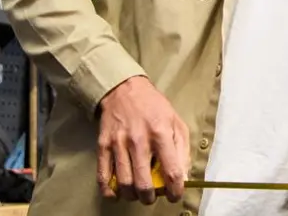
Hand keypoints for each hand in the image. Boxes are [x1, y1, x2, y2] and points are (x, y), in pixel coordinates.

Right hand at [97, 75, 189, 204]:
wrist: (124, 89)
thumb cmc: (154, 107)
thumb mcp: (176, 122)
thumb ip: (182, 150)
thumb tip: (184, 177)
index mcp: (161, 133)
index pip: (172, 171)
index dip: (175, 190)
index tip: (174, 195)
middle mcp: (139, 140)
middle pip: (143, 183)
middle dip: (150, 197)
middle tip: (153, 197)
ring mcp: (118, 144)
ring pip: (124, 183)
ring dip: (132, 195)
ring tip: (137, 194)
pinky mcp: (103, 146)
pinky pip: (103, 176)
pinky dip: (109, 191)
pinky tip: (117, 193)